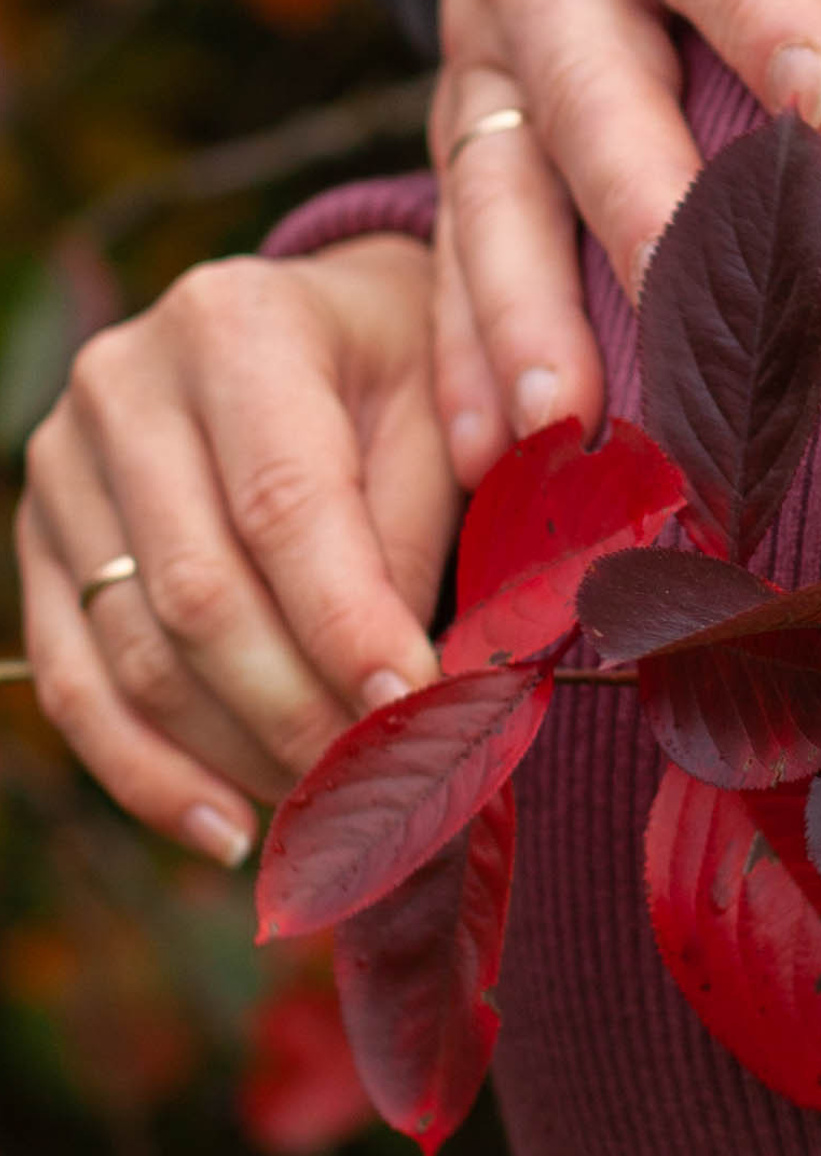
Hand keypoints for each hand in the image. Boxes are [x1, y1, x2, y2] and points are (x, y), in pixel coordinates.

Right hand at [17, 236, 453, 863]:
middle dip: (298, 709)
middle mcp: (123, 384)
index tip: (414, 709)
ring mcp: (61, 462)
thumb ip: (424, 538)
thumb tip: (421, 694)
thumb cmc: (410, 378)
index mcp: (237, 327)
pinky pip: (75, 678)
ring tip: (331, 810)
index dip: (347, 624)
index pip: (286, 507)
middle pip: (198, 592)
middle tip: (384, 781)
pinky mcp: (39, 537)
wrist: (329, 326)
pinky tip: (229, 829)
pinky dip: (151, 770)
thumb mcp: (444, 420)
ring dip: (237, 752)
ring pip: (134, 650)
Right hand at [430, 0, 820, 481]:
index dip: (759, 2)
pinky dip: (470, 357)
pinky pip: (460, 254)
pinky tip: (497, 459)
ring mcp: (488, 63)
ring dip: (524, 316)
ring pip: (497, 195)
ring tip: (561, 427)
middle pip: (584, 91)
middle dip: (642, 204)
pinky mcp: (479, 144)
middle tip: (709, 307)